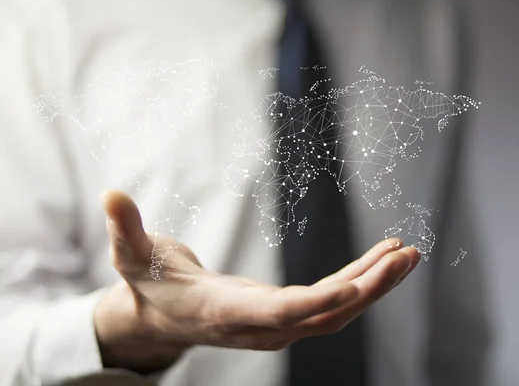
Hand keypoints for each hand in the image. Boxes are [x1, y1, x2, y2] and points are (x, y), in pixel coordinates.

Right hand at [94, 190, 419, 372]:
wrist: (162, 319)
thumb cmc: (149, 287)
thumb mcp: (131, 258)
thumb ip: (125, 229)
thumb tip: (110, 193)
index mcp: (228, 312)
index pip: (280, 313)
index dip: (318, 302)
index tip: (359, 285)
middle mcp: (261, 325)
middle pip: (325, 315)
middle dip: (368, 287)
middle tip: (406, 254)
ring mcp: (278, 323)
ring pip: (337, 311)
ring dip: (375, 284)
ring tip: (408, 253)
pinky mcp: (287, 314)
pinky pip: (331, 301)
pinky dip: (360, 282)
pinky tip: (381, 259)